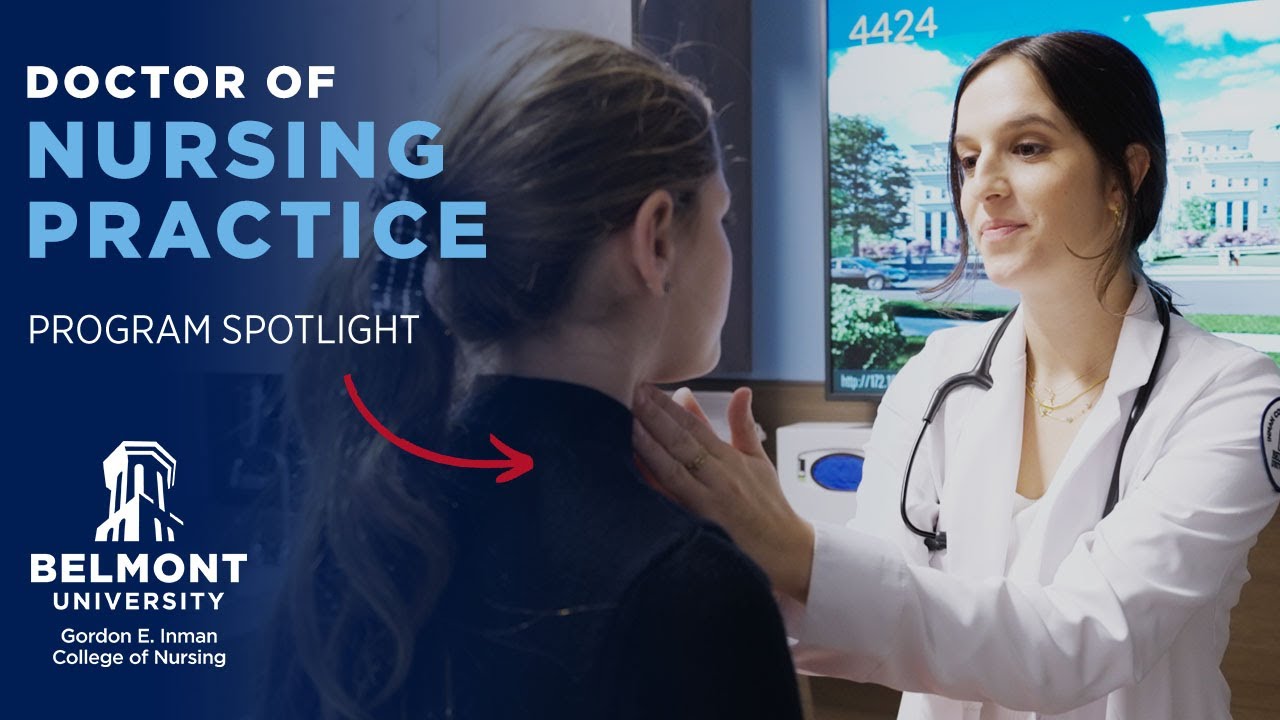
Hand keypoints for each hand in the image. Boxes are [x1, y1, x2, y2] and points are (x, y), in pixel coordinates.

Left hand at [631, 383, 815, 601]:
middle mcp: (719, 476)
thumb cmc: (769, 506)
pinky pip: (672, 499)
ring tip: (627, 422)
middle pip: (681, 441)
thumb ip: (743, 424)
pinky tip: (634, 468)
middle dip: (655, 416)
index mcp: (731, 458)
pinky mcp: (701, 524)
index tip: (649, 389)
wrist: (785, 550)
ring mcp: (708, 500)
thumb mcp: (759, 460)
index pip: (695, 426)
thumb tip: (741, 391)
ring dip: (649, 444)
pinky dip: (653, 483)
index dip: (671, 406)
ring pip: (673, 466)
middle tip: (632, 394)